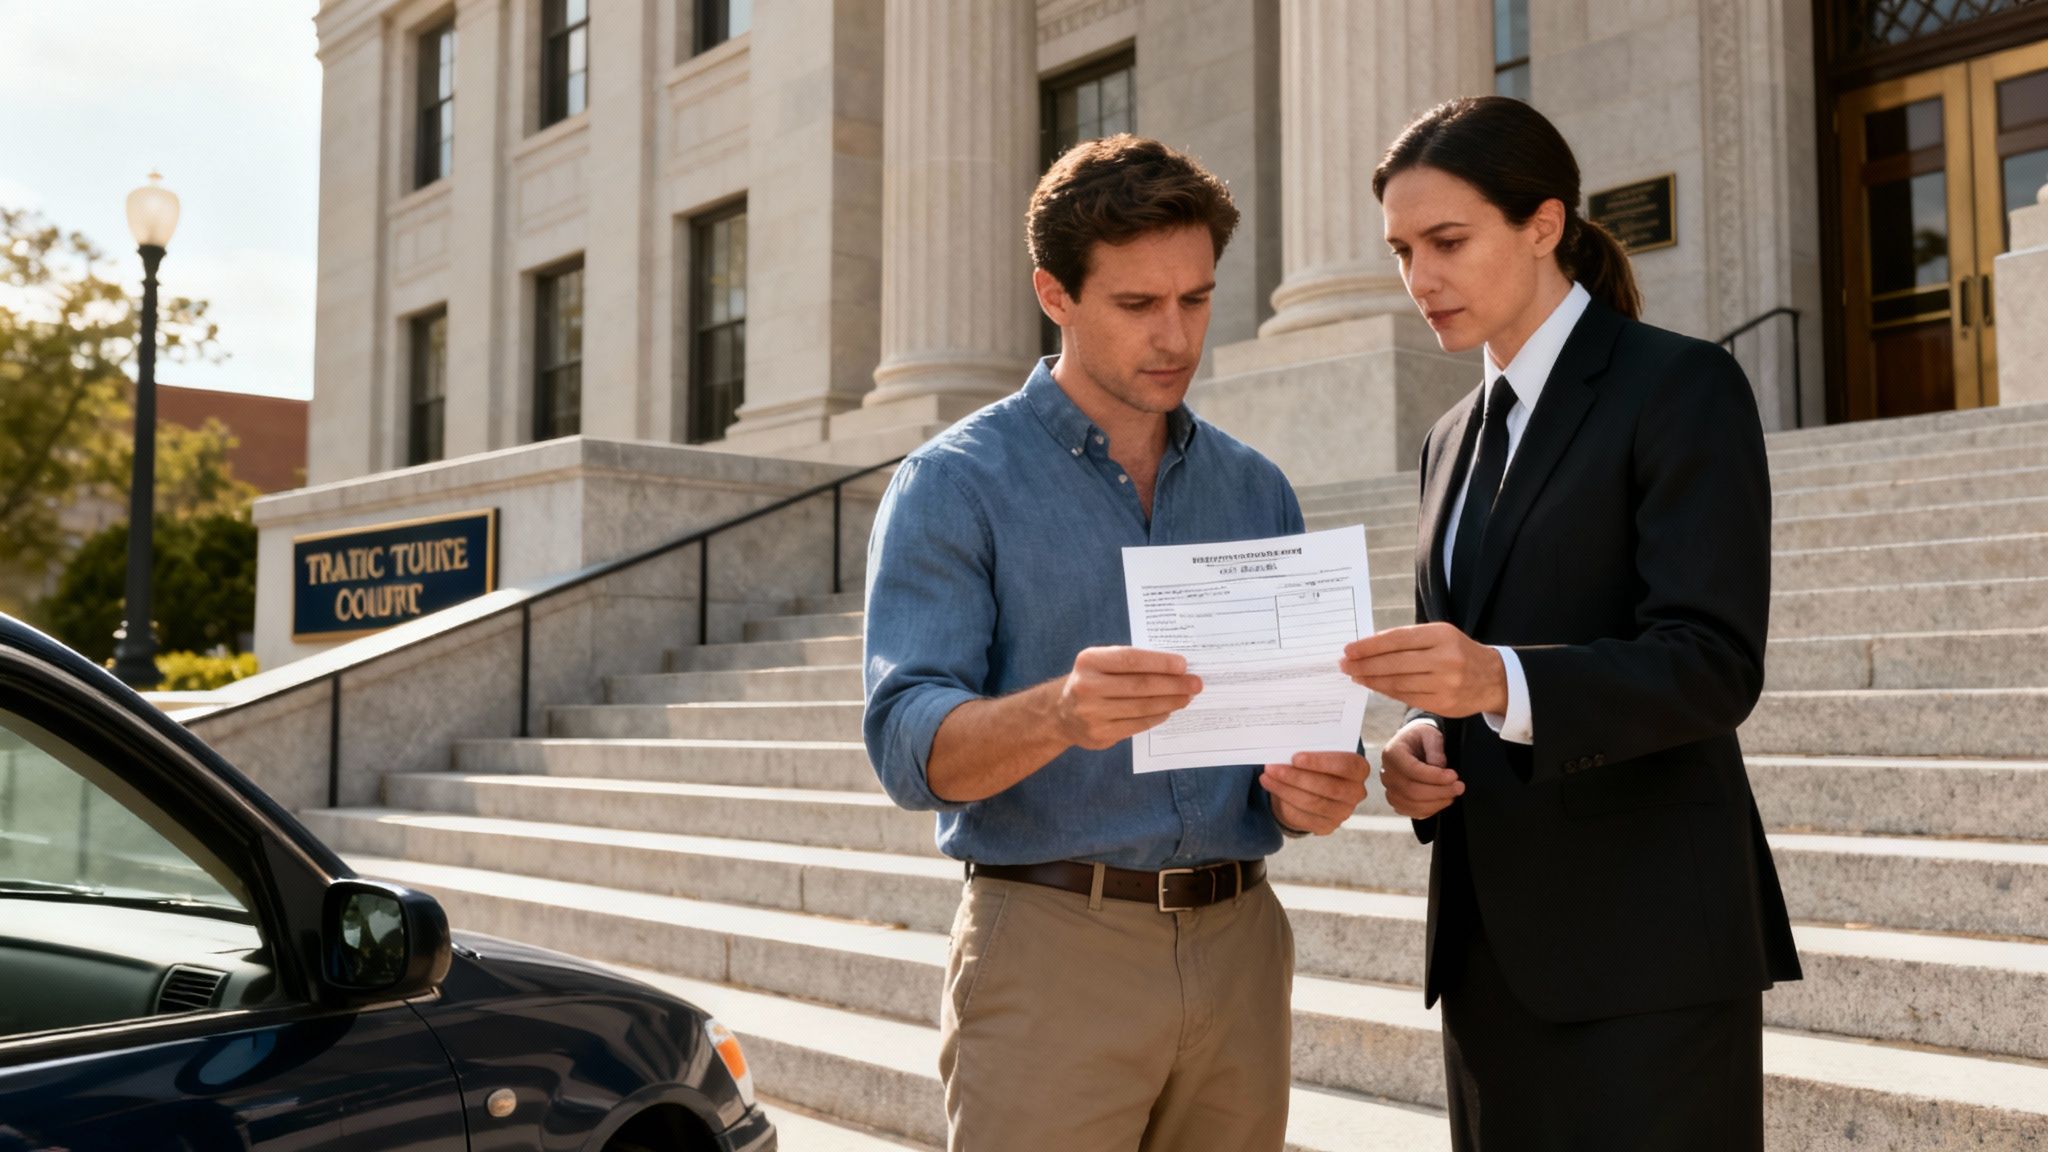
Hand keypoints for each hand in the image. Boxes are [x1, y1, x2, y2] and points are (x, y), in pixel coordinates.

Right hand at [1051, 646, 1202, 750]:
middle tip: (1195, 684)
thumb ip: (1130, 663)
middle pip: (1140, 685)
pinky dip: (1157, 717)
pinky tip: (1168, 710)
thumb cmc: (1092, 681)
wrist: (1061, 713)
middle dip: (1173, 684)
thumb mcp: (1101, 663)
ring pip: (1141, 707)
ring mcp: (1092, 713)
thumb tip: (1174, 668)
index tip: (1183, 665)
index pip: (1131, 659)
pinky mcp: (1100, 734)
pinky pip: (1137, 725)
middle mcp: (1087, 686)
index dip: (1160, 662)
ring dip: (1170, 702)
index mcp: (1089, 661)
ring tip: (1186, 697)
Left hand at [1260, 751, 1370, 834]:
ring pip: (1312, 803)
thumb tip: (1286, 747)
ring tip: (1266, 777)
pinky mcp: (1327, 826)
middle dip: (1295, 777)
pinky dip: (1285, 802)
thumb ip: (1310, 749)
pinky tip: (1273, 789)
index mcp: (1359, 769)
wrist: (1315, 787)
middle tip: (1271, 768)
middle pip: (1327, 787)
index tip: (1295, 757)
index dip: (1320, 762)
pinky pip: (1304, 817)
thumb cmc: (1317, 763)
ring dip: (1285, 789)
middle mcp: (1355, 792)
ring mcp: (1343, 812)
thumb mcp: (1318, 752)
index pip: (1345, 765)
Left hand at [1340, 623, 1507, 717]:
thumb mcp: (1440, 635)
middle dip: (1365, 664)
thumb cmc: (1458, 652)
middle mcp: (1445, 659)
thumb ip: (1408, 639)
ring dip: (1372, 680)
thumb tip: (1368, 647)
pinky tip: (1374, 686)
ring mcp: (1445, 683)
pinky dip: (1386, 691)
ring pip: (1398, 683)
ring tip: (1355, 676)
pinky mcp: (1443, 704)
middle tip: (1344, 665)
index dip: (1369, 645)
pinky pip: (1406, 697)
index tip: (1349, 649)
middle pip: (1394, 663)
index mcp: (1442, 635)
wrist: (1494, 678)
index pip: (1397, 639)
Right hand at [1379, 719, 1462, 819]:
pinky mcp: (1396, 800)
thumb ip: (1435, 748)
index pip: (1412, 770)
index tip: (1454, 776)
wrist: (1412, 744)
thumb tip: (1440, 767)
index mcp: (1392, 753)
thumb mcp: (1430, 734)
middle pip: (1411, 790)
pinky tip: (1442, 801)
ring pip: (1412, 804)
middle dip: (1439, 791)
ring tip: (1453, 794)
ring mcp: (1389, 788)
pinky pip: (1411, 812)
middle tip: (1459, 787)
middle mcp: (1387, 773)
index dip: (1434, 776)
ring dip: (1436, 803)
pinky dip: (1429, 810)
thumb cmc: (1422, 737)